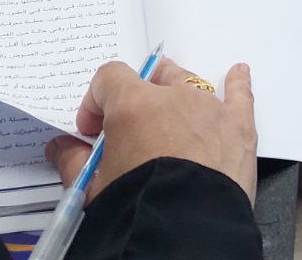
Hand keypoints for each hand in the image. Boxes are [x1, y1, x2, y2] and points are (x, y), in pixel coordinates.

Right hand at [46, 57, 258, 204]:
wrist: (183, 228)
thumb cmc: (134, 205)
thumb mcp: (92, 188)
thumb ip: (74, 161)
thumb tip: (60, 147)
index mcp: (134, 105)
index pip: (109, 77)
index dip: (96, 100)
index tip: (91, 131)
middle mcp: (175, 96)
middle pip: (155, 76)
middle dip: (139, 96)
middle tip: (130, 130)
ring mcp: (210, 107)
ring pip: (193, 85)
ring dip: (178, 97)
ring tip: (171, 115)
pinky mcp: (238, 125)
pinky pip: (241, 94)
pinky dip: (238, 83)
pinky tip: (238, 73)